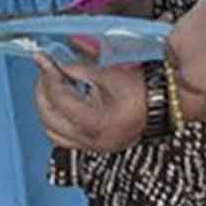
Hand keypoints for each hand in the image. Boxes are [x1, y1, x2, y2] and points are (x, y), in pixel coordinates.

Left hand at [31, 52, 145, 152]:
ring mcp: (92, 146)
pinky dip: (57, 120)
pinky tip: (62, 103)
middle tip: (45, 71)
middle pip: (48, 116)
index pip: (58, 97)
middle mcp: (90, 139)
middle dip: (42, 91)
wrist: (163, 104)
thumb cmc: (139, 88)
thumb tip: (56, 63)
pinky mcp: (95, 147)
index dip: (48, 75)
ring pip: (52, 131)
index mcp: (94, 122)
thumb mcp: (107, 74)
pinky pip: (64, 138)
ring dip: (47, 108)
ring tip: (51, 87)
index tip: (43, 58)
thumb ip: (78, 69)